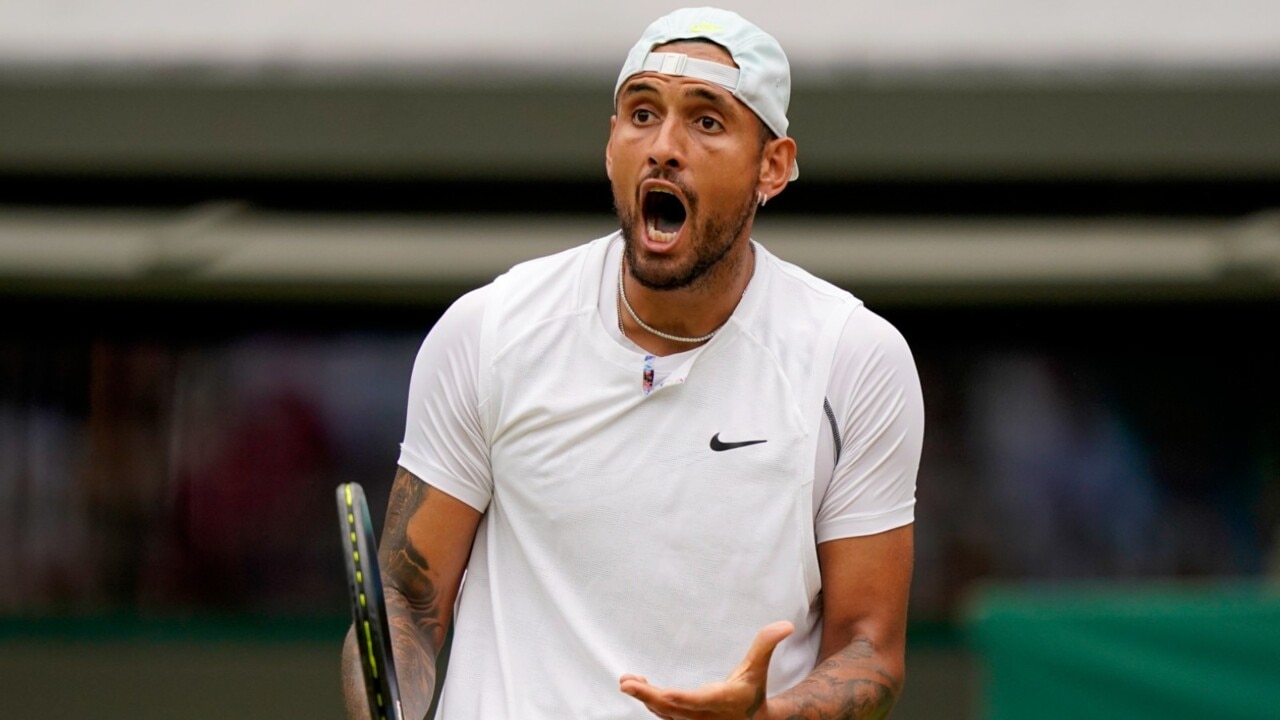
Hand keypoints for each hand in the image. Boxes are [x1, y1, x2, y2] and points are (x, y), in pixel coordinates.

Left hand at [618, 620, 793, 719]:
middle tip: (626, 683)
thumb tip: (786, 624)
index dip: (672, 697)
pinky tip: (637, 685)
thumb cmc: (752, 692)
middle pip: (669, 709)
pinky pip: (662, 714)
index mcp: (719, 701)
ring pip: (662, 713)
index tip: (655, 690)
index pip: (692, 701)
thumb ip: (766, 644)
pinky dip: (649, 702)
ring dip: (644, 698)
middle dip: (646, 696)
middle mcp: (702, 716)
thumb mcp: (758, 669)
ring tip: (628, 681)